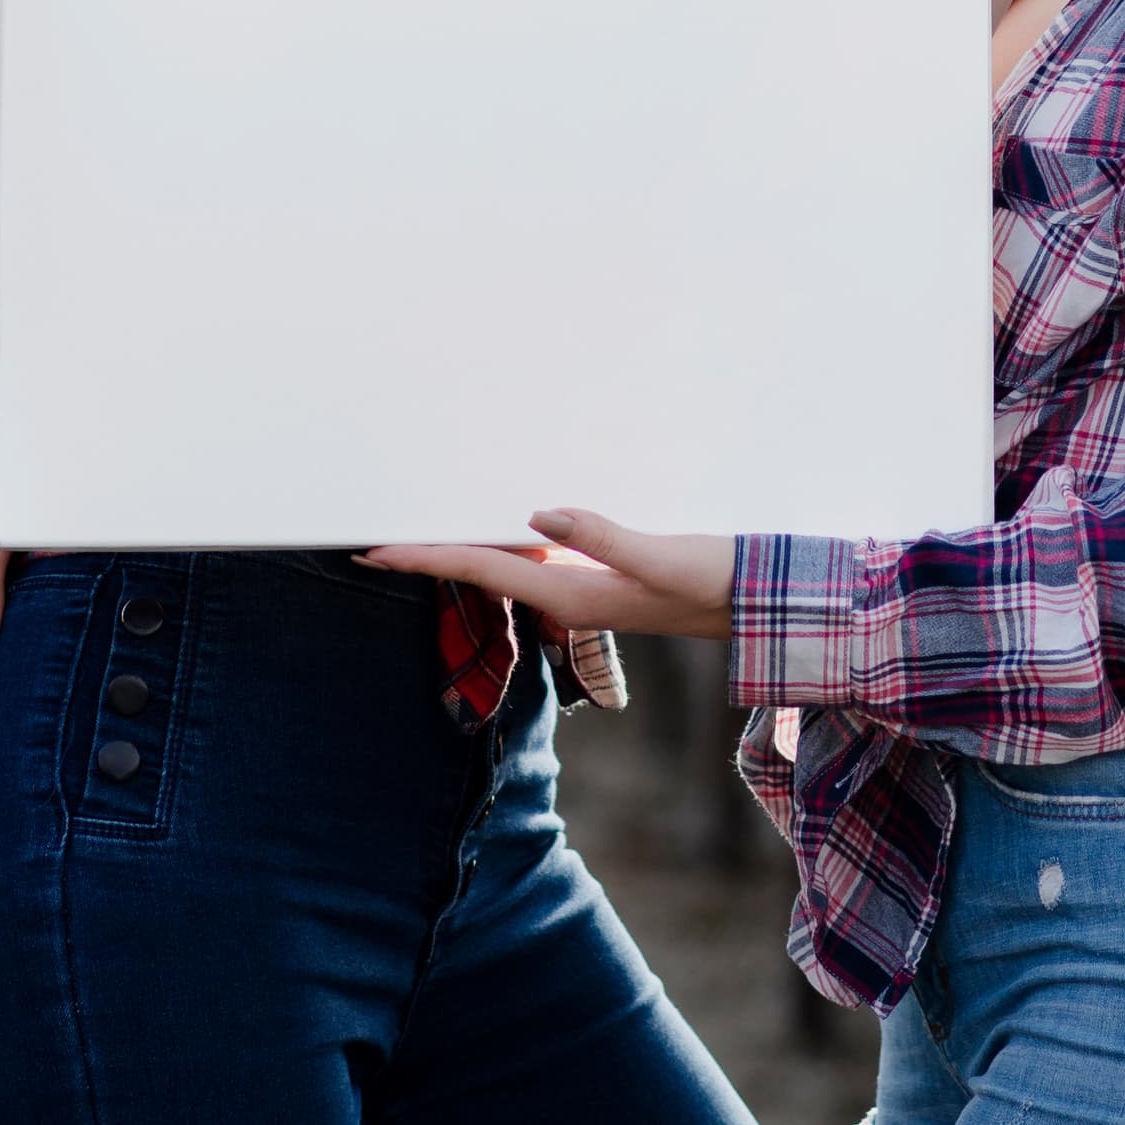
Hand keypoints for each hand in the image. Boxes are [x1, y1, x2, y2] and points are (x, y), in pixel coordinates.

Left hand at [362, 509, 737, 640]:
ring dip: (455, 550)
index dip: (426, 558)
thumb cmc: (716, 583)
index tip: (378, 550)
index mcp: (571, 596)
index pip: (482, 570)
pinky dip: (495, 542)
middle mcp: (565, 596)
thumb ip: (606, 538)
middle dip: (424, 558)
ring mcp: (578, 589)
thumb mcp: (665, 559)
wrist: (755, 608)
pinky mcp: (594, 577)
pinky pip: (528, 558)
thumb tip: (539, 516)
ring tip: (410, 535)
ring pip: (500, 565)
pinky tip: (487, 527)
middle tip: (368, 544)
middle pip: (478, 571)